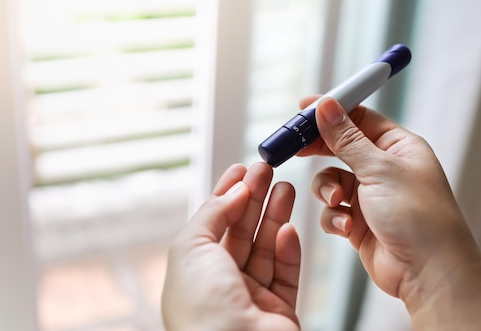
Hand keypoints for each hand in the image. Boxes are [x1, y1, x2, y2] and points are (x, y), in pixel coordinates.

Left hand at [162, 162, 300, 330]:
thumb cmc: (203, 309)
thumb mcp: (191, 247)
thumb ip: (213, 214)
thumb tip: (233, 191)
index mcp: (193, 271)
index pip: (213, 224)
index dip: (227, 194)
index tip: (243, 169)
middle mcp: (220, 284)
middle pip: (241, 231)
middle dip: (255, 198)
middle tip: (269, 170)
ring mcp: (251, 298)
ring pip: (266, 248)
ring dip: (276, 216)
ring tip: (286, 186)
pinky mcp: (279, 310)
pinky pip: (285, 273)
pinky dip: (288, 248)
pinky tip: (288, 227)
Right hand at [299, 96, 480, 329]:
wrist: (429, 273)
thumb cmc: (418, 216)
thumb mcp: (379, 169)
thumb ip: (346, 138)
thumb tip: (326, 106)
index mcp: (398, 147)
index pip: (359, 118)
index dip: (331, 111)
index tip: (303, 110)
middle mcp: (384, 168)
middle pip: (340, 147)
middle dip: (318, 149)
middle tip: (294, 148)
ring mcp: (371, 196)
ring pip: (330, 180)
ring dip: (327, 190)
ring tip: (337, 201)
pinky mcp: (359, 222)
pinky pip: (332, 210)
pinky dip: (334, 217)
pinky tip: (347, 227)